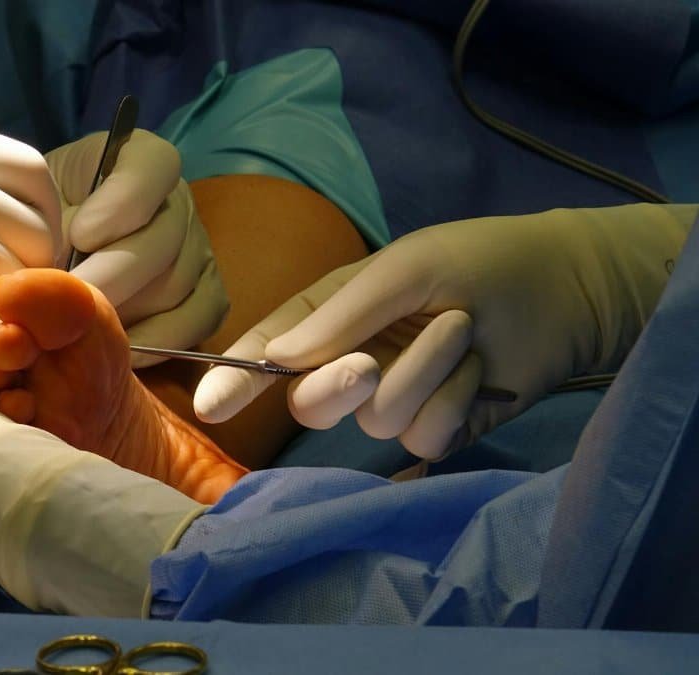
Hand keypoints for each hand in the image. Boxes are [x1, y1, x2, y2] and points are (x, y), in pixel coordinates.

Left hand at [45, 130, 227, 366]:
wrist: (44, 260)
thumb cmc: (36, 225)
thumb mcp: (33, 205)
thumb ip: (47, 221)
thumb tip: (55, 264)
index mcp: (138, 158)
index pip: (153, 167)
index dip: (121, 204)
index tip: (80, 234)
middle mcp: (177, 201)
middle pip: (163, 239)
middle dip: (110, 276)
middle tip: (67, 303)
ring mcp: (197, 248)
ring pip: (174, 285)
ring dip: (125, 312)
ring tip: (79, 328)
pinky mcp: (206, 293)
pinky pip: (199, 318)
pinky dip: (158, 338)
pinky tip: (116, 348)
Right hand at [194, 203, 697, 458]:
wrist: (564, 291)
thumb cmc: (476, 262)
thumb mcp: (404, 269)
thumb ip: (340, 314)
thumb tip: (279, 358)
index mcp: (329, 316)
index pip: (269, 350)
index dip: (236, 377)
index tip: (211, 404)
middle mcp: (350, 362)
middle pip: (310, 403)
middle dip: (336, 387)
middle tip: (368, 365)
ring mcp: (392, 400)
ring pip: (372, 421)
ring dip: (422, 376)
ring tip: (461, 330)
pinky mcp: (434, 429)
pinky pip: (421, 438)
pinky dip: (451, 402)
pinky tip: (478, 372)